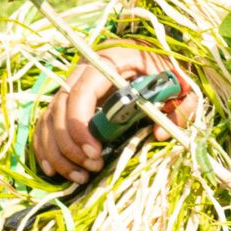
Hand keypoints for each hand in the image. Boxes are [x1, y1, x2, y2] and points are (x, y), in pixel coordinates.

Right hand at [31, 46, 196, 183]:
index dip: (80, 125)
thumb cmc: (169, 70)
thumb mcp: (183, 84)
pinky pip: (46, 124)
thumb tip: (159, 135)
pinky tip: (54, 169)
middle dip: (71, 144)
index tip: (95, 153)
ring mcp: (73, 83)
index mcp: (111, 60)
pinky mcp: (68, 98)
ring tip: (80, 176)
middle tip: (93, 167)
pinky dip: (46, 147)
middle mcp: (85, 69)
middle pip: (59, 109)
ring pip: (49, 119)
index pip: (81, 92)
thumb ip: (181, 107)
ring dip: (58, 152)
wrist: (158, 54)